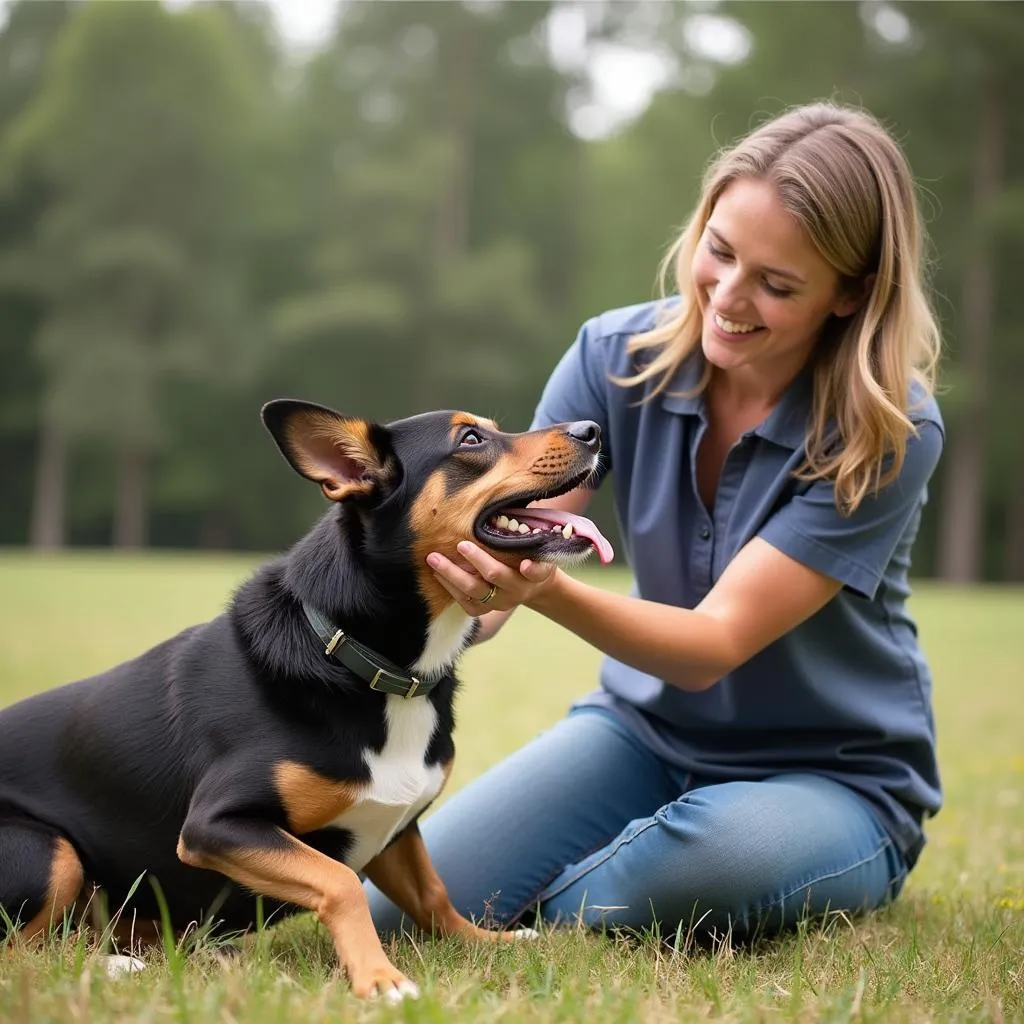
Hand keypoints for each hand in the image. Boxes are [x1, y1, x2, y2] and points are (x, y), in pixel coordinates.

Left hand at [426, 541, 559, 614]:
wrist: (531, 587)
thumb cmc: (530, 556)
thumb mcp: (537, 545)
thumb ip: (525, 533)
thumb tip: (503, 505)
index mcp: (537, 573)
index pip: (538, 572)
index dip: (533, 569)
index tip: (525, 564)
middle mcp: (518, 590)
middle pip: (497, 575)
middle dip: (477, 560)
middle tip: (460, 545)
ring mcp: (501, 602)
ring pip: (475, 591)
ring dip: (452, 574)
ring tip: (433, 559)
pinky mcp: (487, 610)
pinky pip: (466, 604)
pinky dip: (450, 588)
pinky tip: (437, 574)